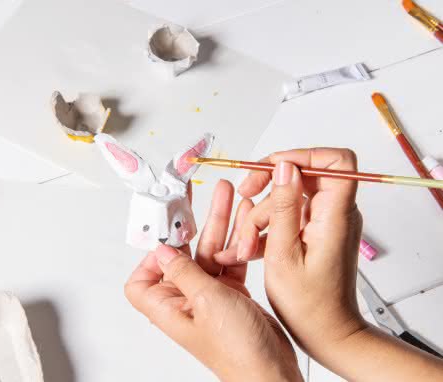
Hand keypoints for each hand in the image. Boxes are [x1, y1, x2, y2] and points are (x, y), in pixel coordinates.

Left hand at [125, 180, 302, 381]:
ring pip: (210, 253)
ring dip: (220, 225)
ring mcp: (209, 296)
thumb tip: (162, 250)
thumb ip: (184, 272)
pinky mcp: (231, 294)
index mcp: (169, 307)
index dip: (150, 255)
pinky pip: (230, 261)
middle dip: (192, 223)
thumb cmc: (237, 351)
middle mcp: (186, 300)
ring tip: (230, 195)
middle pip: (182, 256)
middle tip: (196, 194)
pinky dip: (237, 243)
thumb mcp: (207, 302)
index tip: (166, 230)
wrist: (271, 371)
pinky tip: (246, 222)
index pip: (142, 279)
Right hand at [215, 149, 366, 364]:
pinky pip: (287, 214)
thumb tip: (285, 167)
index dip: (304, 155)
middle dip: (267, 188)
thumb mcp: (284, 255)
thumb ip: (284, 207)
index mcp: (335, 215)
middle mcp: (334, 213)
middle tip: (245, 199)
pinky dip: (267, 227)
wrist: (327, 332)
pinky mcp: (314, 231)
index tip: (273, 168)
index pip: (336, 161)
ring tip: (245, 244)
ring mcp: (324, 221)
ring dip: (260, 215)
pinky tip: (252, 247)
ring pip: (287, 196)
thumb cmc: (310, 305)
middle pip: (302, 174)